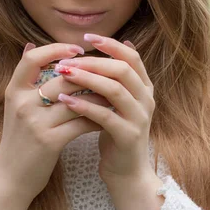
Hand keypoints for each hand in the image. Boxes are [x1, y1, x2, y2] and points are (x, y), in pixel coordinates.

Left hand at [54, 33, 155, 184]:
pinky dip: (84, 106)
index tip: (86, 37)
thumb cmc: (116, 134)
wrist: (127, 173)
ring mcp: (139, 118)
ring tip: (63, 74)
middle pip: (122, 70)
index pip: (131, 57)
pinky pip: (105, 116)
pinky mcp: (128, 136)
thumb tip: (109, 48)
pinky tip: (65, 100)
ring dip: (87, 79)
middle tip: (67, 59)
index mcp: (144, 88)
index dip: (110, 44)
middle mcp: (146, 100)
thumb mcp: (117, 103)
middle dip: (93, 61)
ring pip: (114, 90)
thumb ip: (113, 79)